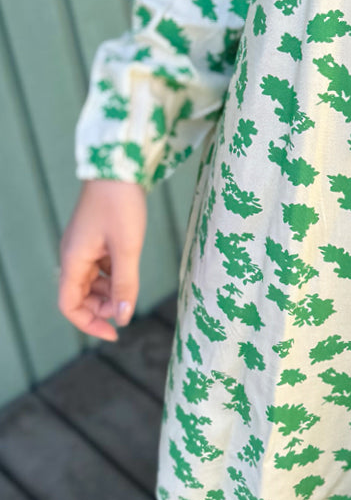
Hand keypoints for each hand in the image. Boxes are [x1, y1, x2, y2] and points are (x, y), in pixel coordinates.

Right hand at [57, 180, 146, 341]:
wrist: (118, 166)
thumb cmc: (120, 204)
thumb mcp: (127, 248)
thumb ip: (125, 284)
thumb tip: (124, 317)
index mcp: (73, 260)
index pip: (69, 305)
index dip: (89, 323)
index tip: (115, 333)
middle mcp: (73, 256)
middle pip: (81, 296)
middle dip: (103, 307)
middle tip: (129, 307)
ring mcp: (84, 247)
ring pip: (92, 282)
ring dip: (110, 292)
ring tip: (132, 291)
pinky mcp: (96, 238)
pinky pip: (100, 267)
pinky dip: (114, 276)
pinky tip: (130, 273)